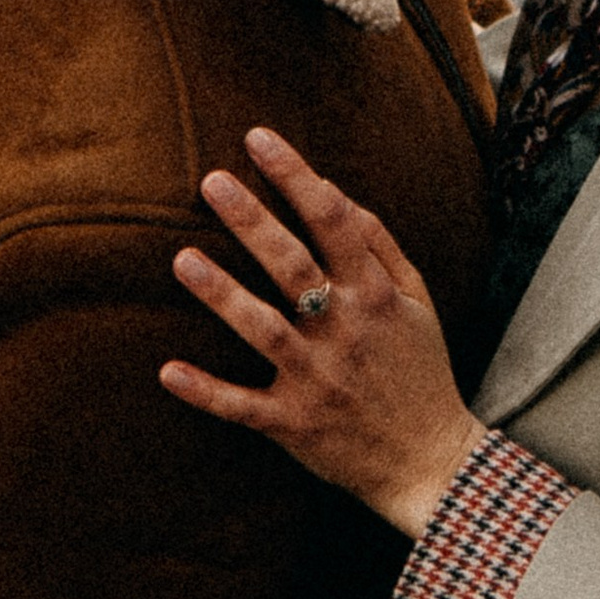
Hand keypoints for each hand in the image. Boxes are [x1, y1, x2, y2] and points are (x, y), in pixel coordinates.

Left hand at [159, 129, 484, 539]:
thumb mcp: (417, 300)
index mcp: (375, 295)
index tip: (258, 138)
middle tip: (211, 180)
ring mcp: (316, 379)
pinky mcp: (293, 424)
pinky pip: (243, 406)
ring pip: (263, 330)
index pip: (335, 221)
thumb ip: (379, 244)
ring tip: (182, 259)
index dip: (296, 176)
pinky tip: (168, 371)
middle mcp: (344, 332)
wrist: (431, 460)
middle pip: (293, 266)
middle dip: (252, 221)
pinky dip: (206, 392)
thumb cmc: (420, 370)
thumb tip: (333, 192)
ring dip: (222, 295)